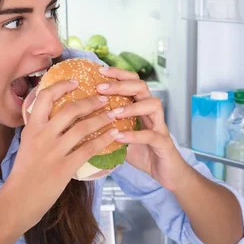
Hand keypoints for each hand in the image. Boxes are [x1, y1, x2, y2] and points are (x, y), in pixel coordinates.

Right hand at [6, 80, 120, 229]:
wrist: (18, 200)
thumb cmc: (24, 173)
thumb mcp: (27, 145)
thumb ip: (40, 130)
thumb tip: (54, 116)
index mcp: (32, 128)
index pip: (46, 97)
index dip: (62, 86)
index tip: (76, 82)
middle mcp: (42, 136)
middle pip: (70, 109)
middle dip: (90, 101)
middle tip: (104, 98)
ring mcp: (54, 151)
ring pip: (83, 127)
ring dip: (101, 118)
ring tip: (113, 114)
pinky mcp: (64, 167)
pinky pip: (89, 148)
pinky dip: (104, 139)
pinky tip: (114, 135)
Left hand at [96, 67, 192, 192]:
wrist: (165, 172)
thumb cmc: (141, 152)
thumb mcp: (119, 136)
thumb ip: (105, 126)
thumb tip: (78, 121)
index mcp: (140, 106)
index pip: (132, 81)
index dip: (118, 74)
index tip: (100, 71)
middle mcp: (151, 112)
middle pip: (141, 87)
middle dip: (121, 85)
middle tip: (101, 88)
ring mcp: (159, 126)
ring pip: (153, 105)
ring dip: (132, 107)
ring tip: (114, 112)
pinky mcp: (163, 143)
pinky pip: (151, 135)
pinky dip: (135, 135)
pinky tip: (119, 136)